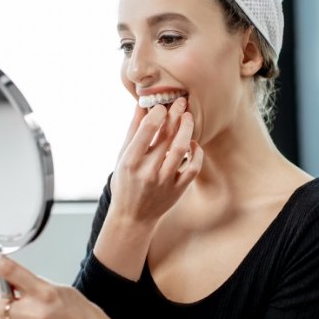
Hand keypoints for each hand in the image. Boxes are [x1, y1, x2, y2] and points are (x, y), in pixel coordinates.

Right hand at [110, 97, 203, 224]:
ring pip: (181, 149)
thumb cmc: (125, 183)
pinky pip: (193, 168)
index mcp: (130, 161)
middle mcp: (147, 171)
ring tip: (188, 116)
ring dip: (187, 129)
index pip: (146, 130)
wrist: (133, 217)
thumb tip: (143, 105)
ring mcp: (164, 181)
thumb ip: (134, 131)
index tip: (161, 105)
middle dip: (175, 115)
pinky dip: (196, 152)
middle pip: (166, 136)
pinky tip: (193, 143)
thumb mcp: (122, 157)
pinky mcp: (177, 189)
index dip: (157, 113)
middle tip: (181, 101)